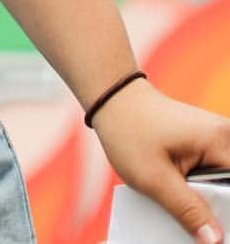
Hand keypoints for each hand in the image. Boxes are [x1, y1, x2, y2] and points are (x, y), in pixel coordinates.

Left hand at [92, 76, 229, 241]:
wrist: (113, 100)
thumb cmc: (128, 131)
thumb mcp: (155, 179)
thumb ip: (189, 211)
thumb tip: (215, 241)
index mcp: (221, 141)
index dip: (228, 215)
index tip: (216, 231)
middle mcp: (225, 137)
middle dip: (219, 209)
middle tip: (198, 226)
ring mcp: (217, 139)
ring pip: (224, 185)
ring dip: (211, 202)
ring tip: (185, 207)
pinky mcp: (207, 145)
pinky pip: (215, 176)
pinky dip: (203, 191)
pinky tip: (184, 196)